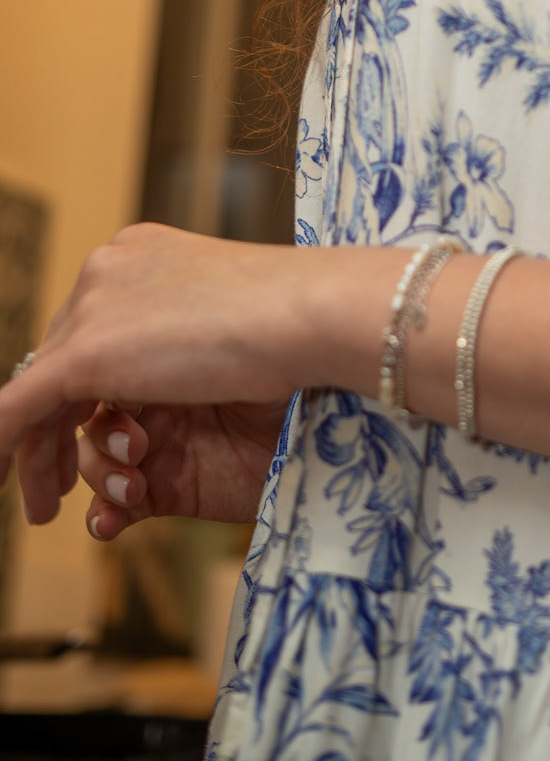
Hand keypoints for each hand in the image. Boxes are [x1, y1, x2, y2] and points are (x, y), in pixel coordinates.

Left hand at [0, 223, 314, 526]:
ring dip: (40, 456)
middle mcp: (108, 271)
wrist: (307, 316)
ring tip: (46, 505)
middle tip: (52, 490)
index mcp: (143, 257)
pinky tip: (0, 480)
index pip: (93, 326)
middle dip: (54, 431)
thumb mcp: (223, 336)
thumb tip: (151, 406)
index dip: (84, 389)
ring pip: (40, 391)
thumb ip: (175, 356)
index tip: (98, 432)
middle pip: (60, 360)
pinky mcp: (83, 352)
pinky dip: (3, 447)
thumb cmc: (294, 323)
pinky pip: (18, 408)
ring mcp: (93, 307)